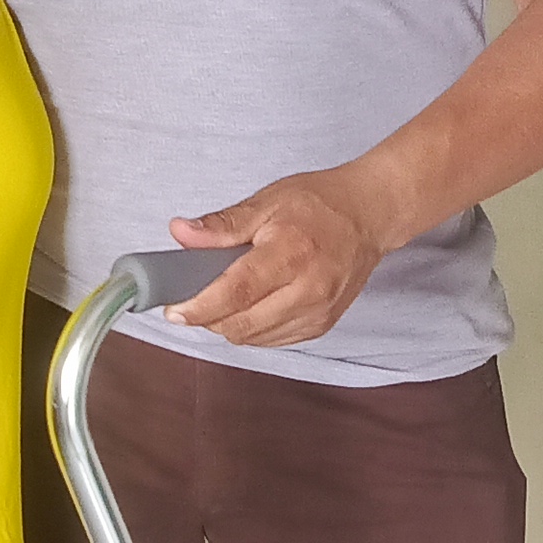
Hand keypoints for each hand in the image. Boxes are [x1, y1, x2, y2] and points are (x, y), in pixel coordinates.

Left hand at [168, 169, 385, 346]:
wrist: (369, 217)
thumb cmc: (319, 205)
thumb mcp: (267, 201)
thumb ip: (222, 225)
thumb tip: (180, 233)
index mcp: (292, 254)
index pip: (237, 293)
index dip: (200, 307)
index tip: (174, 310)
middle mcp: (309, 290)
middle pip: (242, 325)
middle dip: (208, 318)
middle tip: (192, 299)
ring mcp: (318, 313)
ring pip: (253, 338)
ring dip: (228, 324)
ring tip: (224, 296)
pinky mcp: (321, 326)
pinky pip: (271, 340)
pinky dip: (251, 328)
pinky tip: (250, 304)